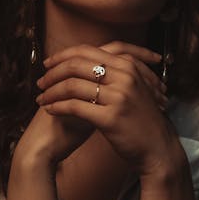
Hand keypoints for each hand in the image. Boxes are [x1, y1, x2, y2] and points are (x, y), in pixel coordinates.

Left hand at [37, 42, 176, 173]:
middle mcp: (124, 77)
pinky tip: (50, 111)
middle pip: (76, 65)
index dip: (63, 56)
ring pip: (72, 85)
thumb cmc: (142, 121)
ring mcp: (118, 96)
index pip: (87, 51)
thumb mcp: (134, 89)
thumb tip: (85, 65)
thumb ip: (114, 74)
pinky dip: (58, 107)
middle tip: (40, 83)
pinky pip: (75, 107)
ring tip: (41, 99)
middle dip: (52, 73)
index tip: (48, 65)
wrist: (158, 148)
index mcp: (127, 66)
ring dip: (51, 92)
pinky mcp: (110, 117)